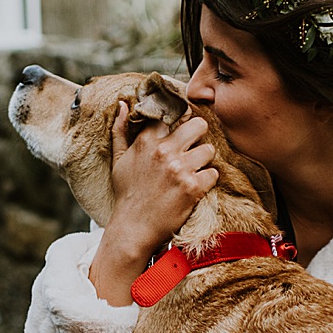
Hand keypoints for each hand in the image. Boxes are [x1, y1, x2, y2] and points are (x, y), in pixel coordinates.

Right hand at [88, 102, 215, 305]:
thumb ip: (121, 130)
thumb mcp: (118, 160)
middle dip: (199, 135)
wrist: (133, 228)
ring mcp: (180, 169)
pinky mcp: (193, 188)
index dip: (178, 122)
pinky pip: (213, 174)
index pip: (172, 115)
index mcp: (147, 141)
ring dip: (204, 160)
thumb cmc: (127, 194)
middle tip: (193, 147)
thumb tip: (124, 104)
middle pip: (199, 125)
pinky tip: (196, 187)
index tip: (179, 130)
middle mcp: (164, 151)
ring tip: (194, 170)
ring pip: (209, 150)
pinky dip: (207, 181)